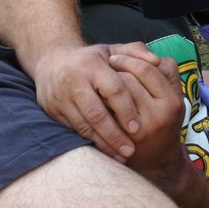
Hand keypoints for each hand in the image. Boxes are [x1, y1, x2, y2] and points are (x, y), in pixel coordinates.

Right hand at [31, 43, 142, 160]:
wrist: (51, 61)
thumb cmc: (92, 59)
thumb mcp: (112, 50)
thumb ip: (136, 52)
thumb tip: (157, 61)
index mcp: (92, 64)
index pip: (113, 89)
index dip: (126, 110)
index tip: (138, 129)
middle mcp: (74, 80)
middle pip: (96, 113)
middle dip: (114, 134)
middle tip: (130, 151)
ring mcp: (61, 97)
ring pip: (83, 126)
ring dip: (102, 144)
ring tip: (120, 157)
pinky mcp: (52, 110)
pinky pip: (73, 130)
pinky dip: (90, 143)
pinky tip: (105, 153)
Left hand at [107, 47, 189, 185]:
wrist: (158, 162)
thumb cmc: (164, 123)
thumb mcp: (172, 99)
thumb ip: (166, 75)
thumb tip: (153, 56)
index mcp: (172, 102)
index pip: (147, 70)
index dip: (129, 60)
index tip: (115, 58)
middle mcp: (159, 115)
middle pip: (128, 80)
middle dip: (113, 71)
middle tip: (101, 67)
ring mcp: (141, 128)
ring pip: (114, 95)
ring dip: (102, 85)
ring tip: (96, 81)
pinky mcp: (125, 139)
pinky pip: (106, 112)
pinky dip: (98, 103)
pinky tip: (93, 99)